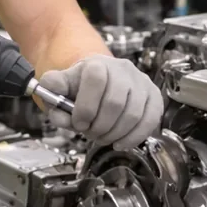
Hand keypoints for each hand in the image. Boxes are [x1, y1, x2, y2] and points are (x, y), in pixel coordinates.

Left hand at [38, 55, 163, 150]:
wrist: (101, 79)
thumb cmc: (81, 86)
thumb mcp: (61, 86)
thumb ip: (52, 94)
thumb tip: (57, 109)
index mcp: (97, 64)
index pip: (95, 80)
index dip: (85, 108)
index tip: (78, 123)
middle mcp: (122, 69)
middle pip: (115, 103)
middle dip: (100, 127)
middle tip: (91, 133)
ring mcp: (141, 81)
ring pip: (133, 114)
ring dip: (115, 134)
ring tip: (104, 137)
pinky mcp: (153, 95)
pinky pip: (151, 119)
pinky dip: (135, 137)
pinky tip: (121, 142)